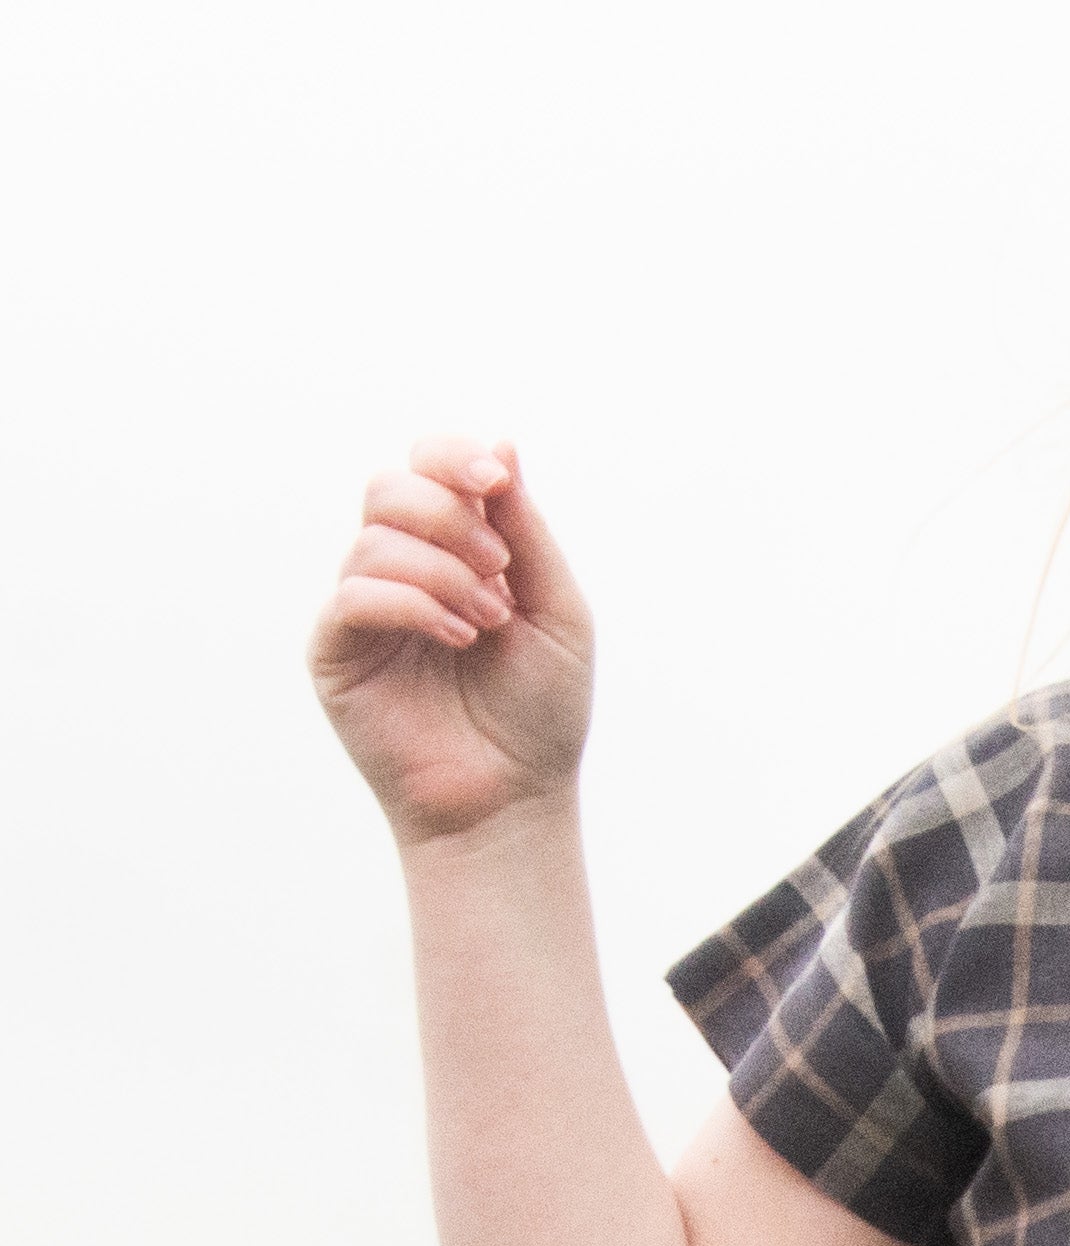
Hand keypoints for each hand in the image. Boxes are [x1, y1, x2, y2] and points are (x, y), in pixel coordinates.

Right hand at [309, 437, 594, 845]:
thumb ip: (525, 530)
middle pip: (390, 487)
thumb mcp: (556, 611)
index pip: (429, 467)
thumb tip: (500, 444)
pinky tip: (458, 638)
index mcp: (454, 550)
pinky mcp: (336, 653)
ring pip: (374, 540)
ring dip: (442, 573)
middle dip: (448, 515)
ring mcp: (364, 611)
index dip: (453, 457)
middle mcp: (402, 570)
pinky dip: (411, 603)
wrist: (513, 800)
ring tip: (486, 625)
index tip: (493, 481)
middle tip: (498, 571)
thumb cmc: (540, 712)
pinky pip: (353, 594)